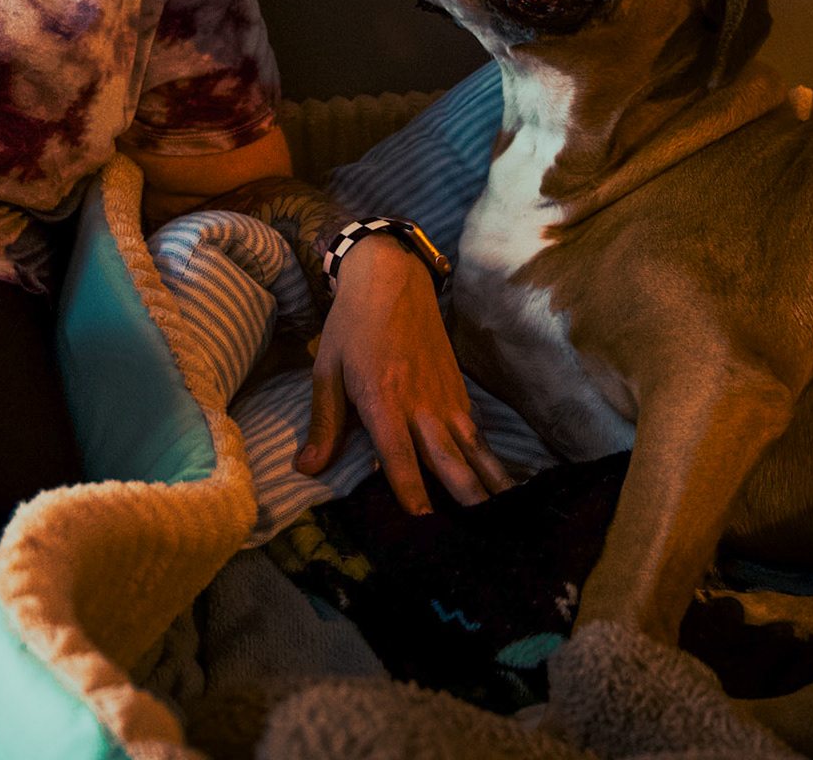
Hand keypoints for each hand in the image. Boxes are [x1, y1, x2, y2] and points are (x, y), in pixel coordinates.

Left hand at [294, 235, 514, 512]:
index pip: (399, 456)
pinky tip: (501, 480)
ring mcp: (444, 397)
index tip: (422, 523)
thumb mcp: (326, 370)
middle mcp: (420, 404)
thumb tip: (306, 469)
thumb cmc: (352, 325)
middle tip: (479, 533)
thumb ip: (323, 423)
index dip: (411, 491)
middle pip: (447, 459)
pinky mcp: (457, 389)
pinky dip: (489, 457)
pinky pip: (476, 431)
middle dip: (463, 497)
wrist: (392, 279)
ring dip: (488, 482)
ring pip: (472, 448)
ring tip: (505, 513)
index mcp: (383, 400)